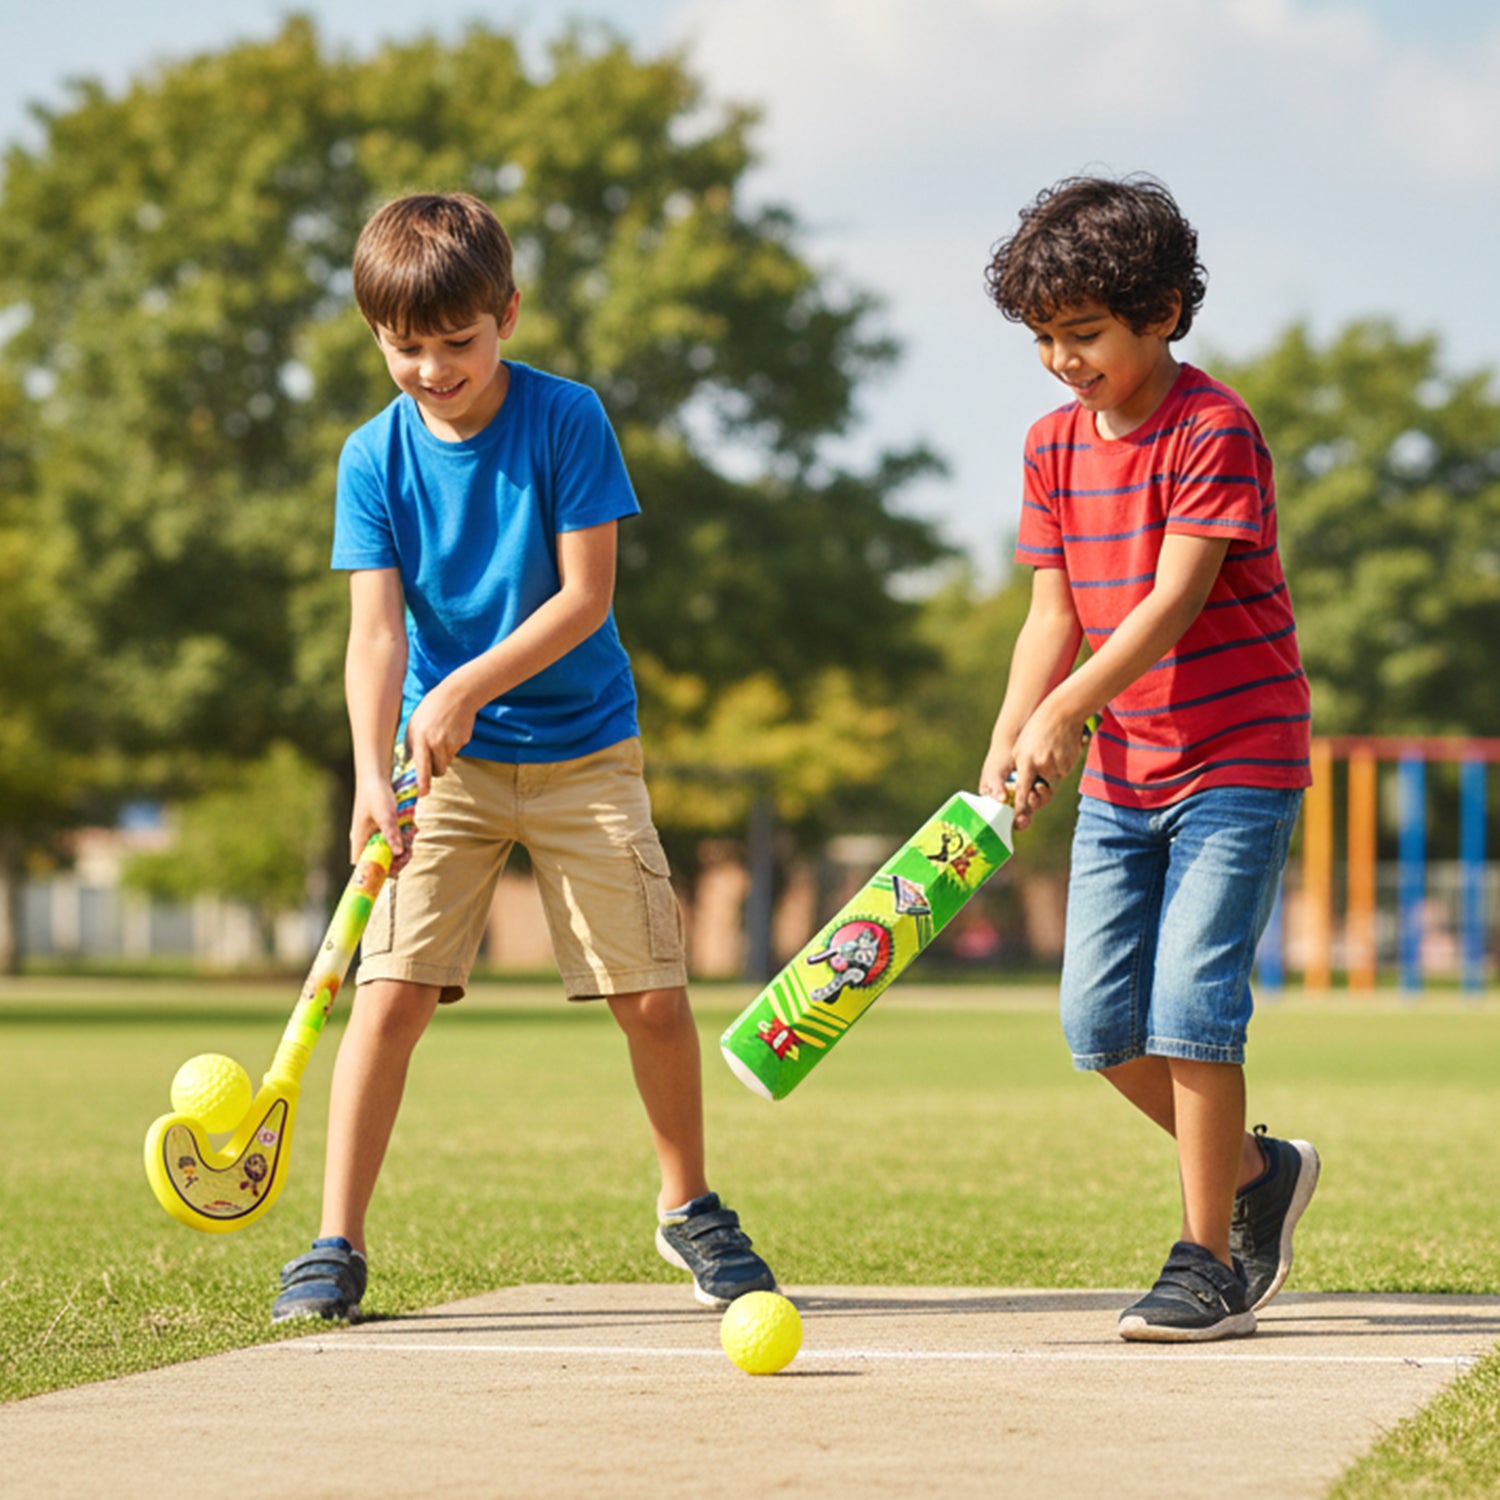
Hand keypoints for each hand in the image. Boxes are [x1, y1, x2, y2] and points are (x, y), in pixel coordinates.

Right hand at [350, 777, 414, 870]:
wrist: (375, 776)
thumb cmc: (376, 794)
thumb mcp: (386, 815)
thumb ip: (391, 833)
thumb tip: (399, 853)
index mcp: (360, 839)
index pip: (363, 865)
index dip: (378, 870)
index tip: (396, 863)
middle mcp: (365, 839)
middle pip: (380, 860)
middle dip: (397, 858)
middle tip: (409, 850)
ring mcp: (373, 833)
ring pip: (389, 849)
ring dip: (403, 845)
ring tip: (411, 833)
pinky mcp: (382, 826)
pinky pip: (394, 837)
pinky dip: (403, 835)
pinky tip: (411, 827)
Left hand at [405, 682, 478, 794]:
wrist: (457, 695)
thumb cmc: (431, 709)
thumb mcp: (414, 724)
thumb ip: (412, 745)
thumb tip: (410, 765)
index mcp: (421, 739)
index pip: (421, 768)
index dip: (422, 785)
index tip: (423, 794)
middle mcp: (436, 743)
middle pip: (437, 771)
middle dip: (434, 771)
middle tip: (431, 762)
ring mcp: (452, 743)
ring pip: (446, 762)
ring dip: (442, 757)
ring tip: (440, 739)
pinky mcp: (463, 741)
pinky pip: (455, 752)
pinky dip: (452, 746)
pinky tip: (450, 732)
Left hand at [1008, 705, 1088, 831]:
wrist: (1061, 713)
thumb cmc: (1036, 729)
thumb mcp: (1020, 747)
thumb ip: (1020, 767)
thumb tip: (1022, 788)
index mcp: (1027, 762)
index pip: (1023, 791)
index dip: (1021, 806)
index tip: (1018, 818)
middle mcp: (1043, 766)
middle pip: (1040, 789)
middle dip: (1038, 787)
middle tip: (1039, 778)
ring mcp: (1059, 765)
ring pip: (1052, 781)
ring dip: (1048, 773)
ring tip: (1047, 751)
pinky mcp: (1070, 763)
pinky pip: (1062, 773)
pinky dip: (1058, 766)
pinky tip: (1056, 750)